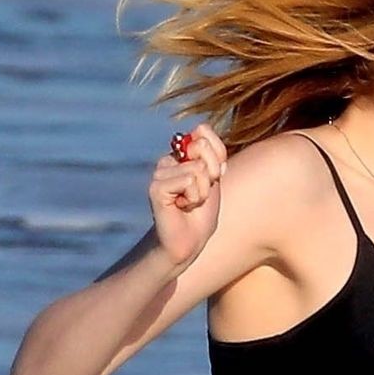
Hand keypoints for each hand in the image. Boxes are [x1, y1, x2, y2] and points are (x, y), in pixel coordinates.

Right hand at [148, 122, 226, 268]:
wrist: (188, 243)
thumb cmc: (201, 214)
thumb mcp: (214, 179)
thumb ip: (212, 154)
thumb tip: (198, 132)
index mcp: (181, 154)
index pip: (203, 131)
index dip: (217, 156)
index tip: (213, 179)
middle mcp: (168, 159)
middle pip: (201, 147)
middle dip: (211, 175)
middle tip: (200, 195)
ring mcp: (160, 172)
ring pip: (197, 169)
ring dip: (201, 193)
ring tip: (189, 204)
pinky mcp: (156, 187)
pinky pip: (188, 181)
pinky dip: (193, 198)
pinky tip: (181, 208)